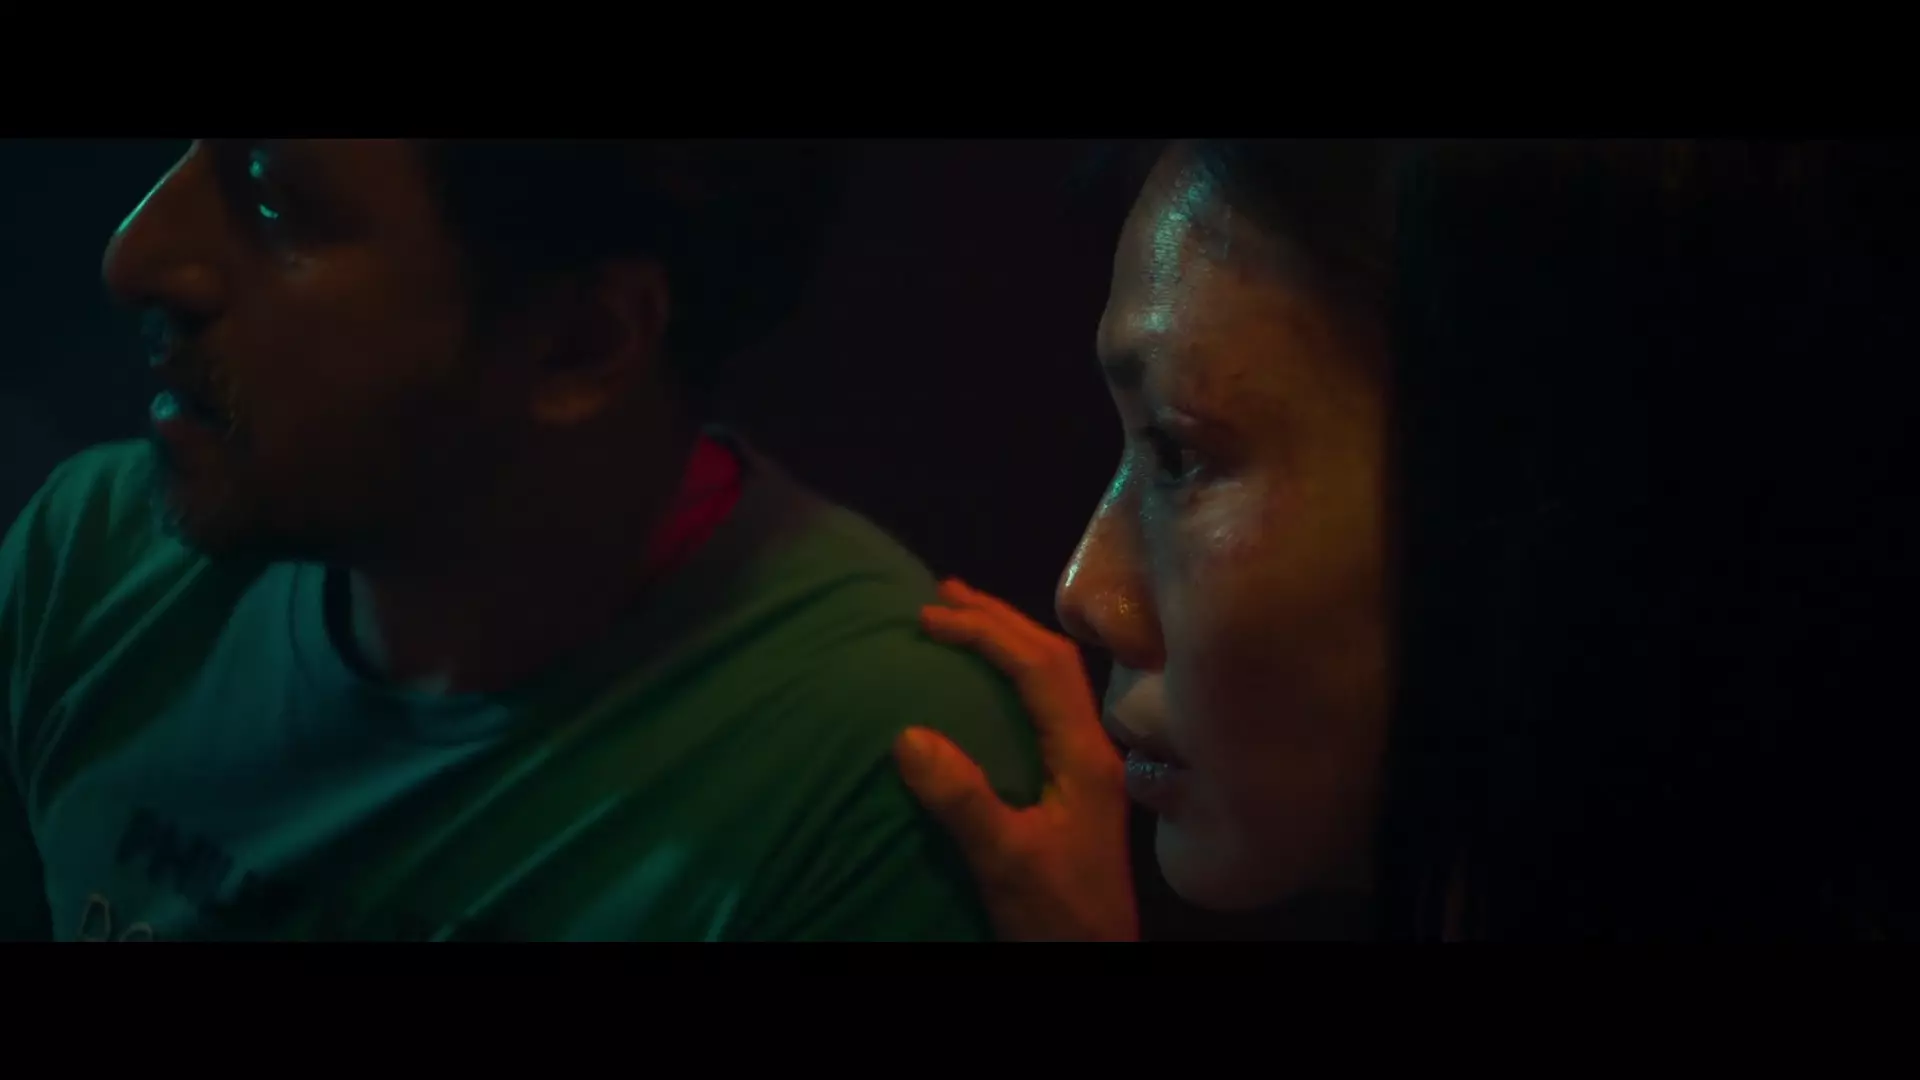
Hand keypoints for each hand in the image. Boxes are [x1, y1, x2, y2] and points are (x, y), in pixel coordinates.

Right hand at [893, 579, 1138, 941]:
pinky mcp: (1073, 786)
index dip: (985, 632)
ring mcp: (1085, 767)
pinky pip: (1043, 708)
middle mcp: (1091, 750)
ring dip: (1007, 643)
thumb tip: (907, 734)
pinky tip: (985, 687)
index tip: (931, 615)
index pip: (1039, 668)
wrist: (1091, 961)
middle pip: (1051, 661)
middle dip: (998, 620)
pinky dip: (1010, 679)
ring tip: (961, 620)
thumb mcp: (1006, 861)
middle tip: (942, 593)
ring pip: (1052, 682)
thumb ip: (962, 799)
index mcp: (1085, 756)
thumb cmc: (1058, 916)